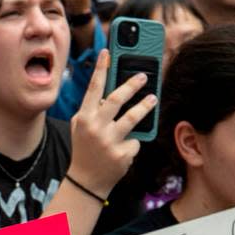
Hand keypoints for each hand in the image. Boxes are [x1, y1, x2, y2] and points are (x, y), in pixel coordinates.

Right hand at [67, 50, 156, 198]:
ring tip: (153, 98)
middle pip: (117, 99)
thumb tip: (111, 90)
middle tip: (144, 75)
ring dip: (145, 106)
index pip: (93, 88)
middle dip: (132, 84)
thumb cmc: (85, 149)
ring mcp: (109, 141)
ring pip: (133, 117)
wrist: (85, 182)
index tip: (108, 51)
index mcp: (83, 118)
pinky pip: (135, 141)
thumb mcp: (81, 127)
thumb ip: (92, 109)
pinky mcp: (122, 154)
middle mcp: (95, 128)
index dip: (101, 69)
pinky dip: (133, 142)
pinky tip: (126, 148)